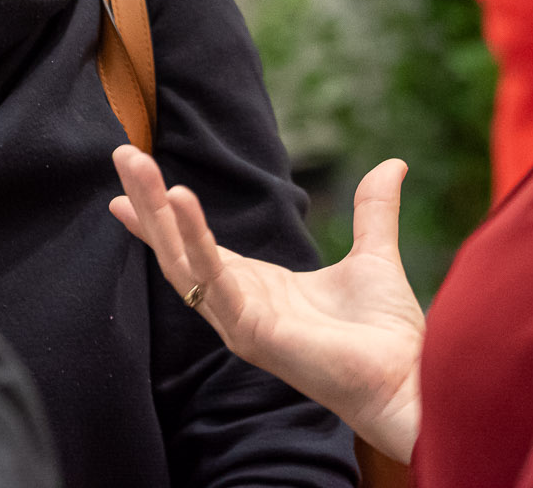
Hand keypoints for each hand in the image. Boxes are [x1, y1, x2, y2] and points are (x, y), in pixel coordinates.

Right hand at [108, 146, 425, 463]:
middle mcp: (239, 304)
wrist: (409, 378)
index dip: (163, 214)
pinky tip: (179, 199)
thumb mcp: (373, 255)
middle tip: (122, 153)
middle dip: (147, 201)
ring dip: (154, 212)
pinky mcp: (249, 331)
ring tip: (135, 165)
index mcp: (258, 288)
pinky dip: (194, 238)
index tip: (134, 180)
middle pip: (177, 248)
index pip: (195, 246)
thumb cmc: (389, 334)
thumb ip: (371, 210)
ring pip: (181, 260)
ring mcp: (238, 320)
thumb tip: (392, 164)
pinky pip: (212, 279)